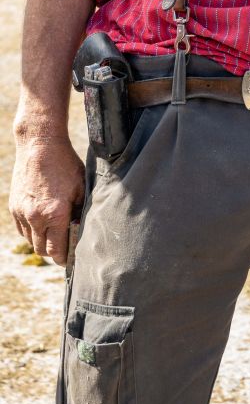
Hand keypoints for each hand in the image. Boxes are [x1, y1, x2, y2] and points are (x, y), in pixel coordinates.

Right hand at [9, 139, 84, 265]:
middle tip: (65, 248)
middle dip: (54, 252)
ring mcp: (22, 213)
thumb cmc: (65, 164)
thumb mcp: (82, 186)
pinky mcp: (14, 206)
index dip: (64, 258)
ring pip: (30, 241)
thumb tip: (82, 229)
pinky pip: (22, 229)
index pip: (56, 250)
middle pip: (42, 249)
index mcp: (55, 215)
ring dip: (41, 241)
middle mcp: (35, 217)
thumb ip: (81, 211)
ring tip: (54, 234)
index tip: (71, 258)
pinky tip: (42, 223)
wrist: (40, 145)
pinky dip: (31, 231)